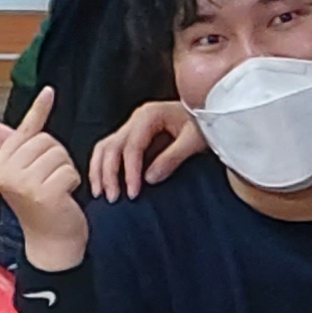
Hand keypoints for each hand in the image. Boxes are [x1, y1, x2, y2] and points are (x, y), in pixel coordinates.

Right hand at [0, 89, 88, 267]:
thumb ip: (9, 147)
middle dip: (56, 158)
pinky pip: (69, 170)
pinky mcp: (44, 193)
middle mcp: (6, 174)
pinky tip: (64, 198)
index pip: (24, 131)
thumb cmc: (39, 208)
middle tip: (49, 181)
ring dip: (65, 170)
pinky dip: (73, 183)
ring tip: (56, 189)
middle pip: (45, 141)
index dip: (39, 110)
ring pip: (59, 154)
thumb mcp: (22, 175)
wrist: (51, 245)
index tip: (49, 91)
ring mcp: (23, 184)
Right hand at [87, 100, 205, 200]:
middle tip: (113, 198)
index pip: (132, 146)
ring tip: (101, 194)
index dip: (130, 171)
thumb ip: (172, 158)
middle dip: (109, 174)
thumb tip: (148, 178)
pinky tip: (103, 183)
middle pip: (112, 146)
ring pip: (104, 148)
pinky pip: (109, 150)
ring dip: (100, 171)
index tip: (133, 193)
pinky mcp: (132, 137)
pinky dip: (102, 167)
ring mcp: (132, 127)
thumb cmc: (205, 125)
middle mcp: (136, 119)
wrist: (211, 113)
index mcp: (149, 115)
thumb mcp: (194, 140)